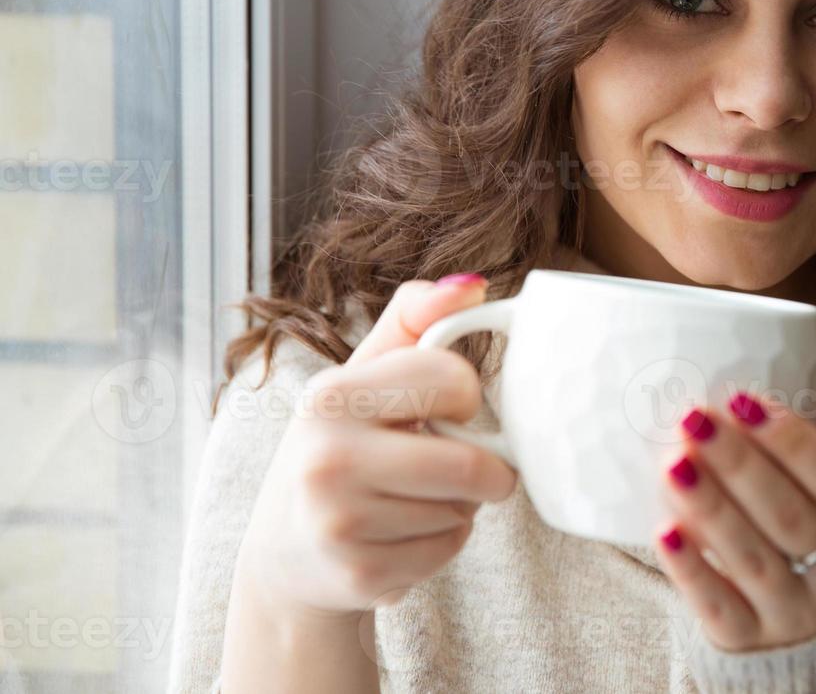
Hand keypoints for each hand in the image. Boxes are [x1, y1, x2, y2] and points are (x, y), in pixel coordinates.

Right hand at [236, 275, 517, 617]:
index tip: (450, 409)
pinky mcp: (359, 575)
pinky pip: (446, 550)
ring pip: (462, 510)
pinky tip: (401, 536)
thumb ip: (415, 320)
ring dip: (458, 507)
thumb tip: (475, 286)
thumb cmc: (342, 446)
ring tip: (411, 500)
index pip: (452, 380)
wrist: (287, 551)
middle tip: (462, 465)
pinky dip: (442, 544)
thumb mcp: (362, 376)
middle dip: (483, 469)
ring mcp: (339, 521)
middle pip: (469, 463)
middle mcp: (327, 457)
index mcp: (331, 396)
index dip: (466, 397)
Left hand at [653, 392, 815, 651]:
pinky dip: (691, 569)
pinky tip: (665, 531)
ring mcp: (796, 613)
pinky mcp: (749, 638)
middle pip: (790, 517)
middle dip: (739, 465)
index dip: (792, 442)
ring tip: (674, 464)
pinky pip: (718, 607)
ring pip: (751, 559)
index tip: (743, 401)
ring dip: (710, 508)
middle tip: (695, 422)